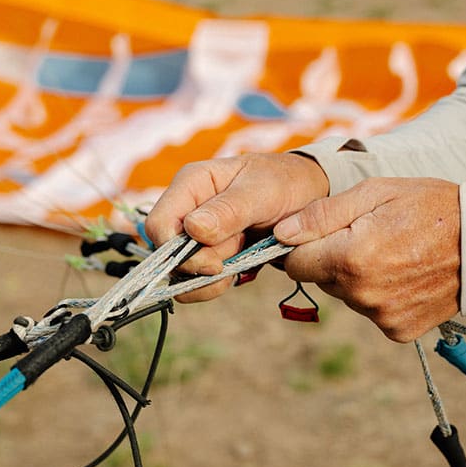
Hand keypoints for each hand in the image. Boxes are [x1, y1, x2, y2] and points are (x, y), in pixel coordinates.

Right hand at [146, 152, 329, 302]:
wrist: (306, 194)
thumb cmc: (285, 182)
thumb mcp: (263, 191)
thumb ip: (229, 210)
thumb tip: (193, 229)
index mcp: (191, 184)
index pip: (159, 226)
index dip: (179, 252)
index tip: (215, 262)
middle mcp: (186, 208)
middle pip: (168, 254)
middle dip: (202, 264)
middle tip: (239, 249)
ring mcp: (195, 233)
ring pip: (180, 272)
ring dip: (210, 276)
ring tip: (243, 254)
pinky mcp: (208, 252)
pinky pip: (196, 280)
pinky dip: (215, 284)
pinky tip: (239, 270)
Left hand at [276, 177, 460, 341]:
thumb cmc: (429, 206)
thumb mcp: (375, 192)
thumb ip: (322, 215)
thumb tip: (280, 234)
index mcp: (350, 258)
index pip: (295, 263)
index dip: (304, 244)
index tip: (325, 231)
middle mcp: (362, 295)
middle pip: (322, 280)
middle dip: (334, 259)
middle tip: (372, 236)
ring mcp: (382, 317)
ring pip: (348, 296)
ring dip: (359, 278)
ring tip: (394, 253)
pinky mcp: (399, 331)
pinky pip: (373, 312)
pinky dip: (382, 296)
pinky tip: (406, 275)